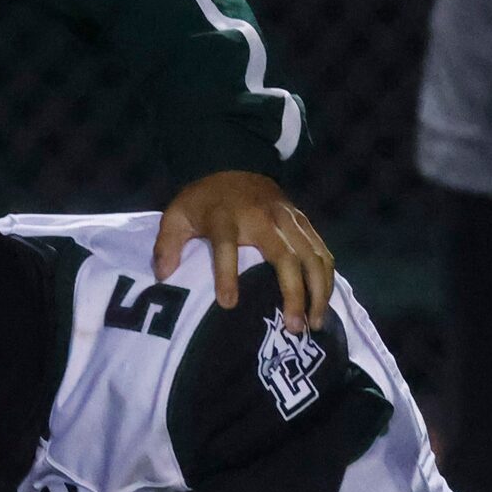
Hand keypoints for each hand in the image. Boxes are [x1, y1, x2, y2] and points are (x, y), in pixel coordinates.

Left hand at [155, 170, 333, 332]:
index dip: (226, 274)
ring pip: (312, 256)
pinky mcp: (304, 221)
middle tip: (293, 328)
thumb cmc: (205, 201)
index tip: (228, 304)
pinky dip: (326, 278)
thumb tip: (164, 276)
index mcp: (225, 217)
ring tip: (313, 324)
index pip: (226, 246)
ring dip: (317, 292)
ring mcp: (288, 218)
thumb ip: (167, 244)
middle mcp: (262, 217)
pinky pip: (322, 250)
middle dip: (293, 294)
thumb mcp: (177, 215)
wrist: (235, 163)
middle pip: (285, 257)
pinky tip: (323, 303)